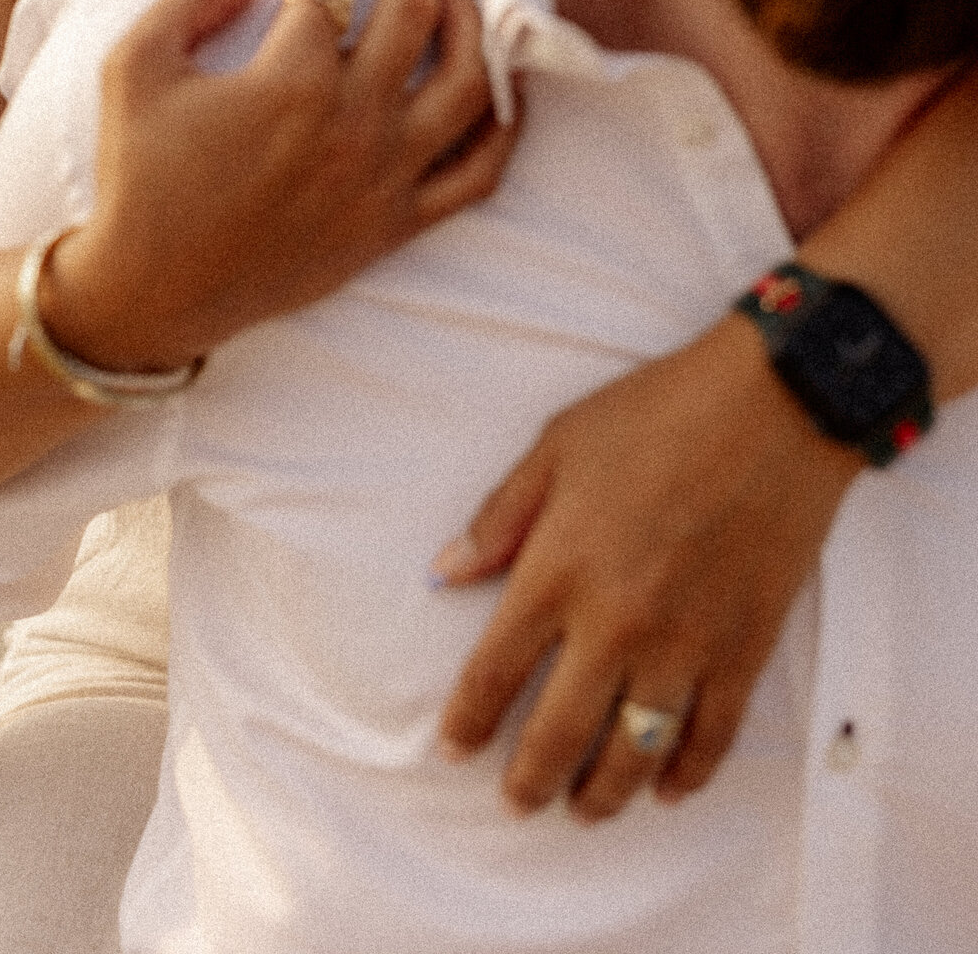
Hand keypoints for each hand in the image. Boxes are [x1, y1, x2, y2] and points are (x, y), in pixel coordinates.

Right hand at [45, 0, 514, 370]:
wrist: (152, 291)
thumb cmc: (139, 177)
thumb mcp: (135, 68)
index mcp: (291, 81)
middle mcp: (354, 124)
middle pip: (415, 11)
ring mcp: (385, 177)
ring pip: (469, 83)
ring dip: (470, 22)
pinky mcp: (396, 225)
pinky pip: (478, 173)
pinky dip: (500, 127)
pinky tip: (494, 89)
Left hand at [432, 315, 861, 819]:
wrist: (773, 407)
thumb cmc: (658, 413)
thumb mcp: (559, 444)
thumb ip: (501, 516)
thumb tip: (445, 573)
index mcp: (559, 569)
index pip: (495, 670)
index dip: (468, 721)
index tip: (453, 749)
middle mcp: (615, 621)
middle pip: (558, 731)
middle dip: (530, 780)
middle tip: (517, 802)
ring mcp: (685, 642)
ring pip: (634, 751)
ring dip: (604, 794)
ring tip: (585, 810)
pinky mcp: (744, 648)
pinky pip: (711, 734)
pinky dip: (688, 772)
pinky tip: (668, 788)